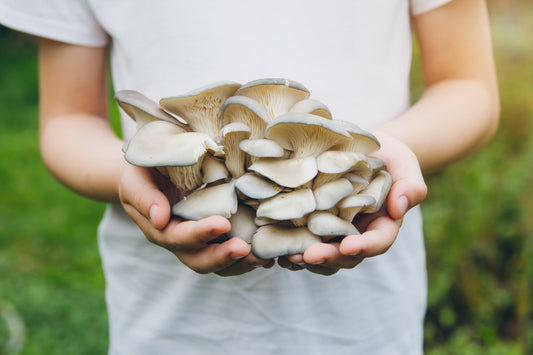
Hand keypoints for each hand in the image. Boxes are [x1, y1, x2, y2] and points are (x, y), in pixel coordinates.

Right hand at [118, 164, 273, 275]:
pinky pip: (231, 251)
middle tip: (245, 249)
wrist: (151, 172)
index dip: (199, 233)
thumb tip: (159, 218)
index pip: (178, 238)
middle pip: (199, 260)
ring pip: (218, 263)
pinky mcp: (216, 235)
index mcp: (159, 228)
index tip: (222, 223)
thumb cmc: (142, 171)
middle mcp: (180, 241)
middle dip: (222, 256)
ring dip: (241, 263)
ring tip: (264, 258)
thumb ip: (144, 196)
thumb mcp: (136, 177)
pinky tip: (268, 251)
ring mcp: (199, 241)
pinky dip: (249, 254)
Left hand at [278, 132, 426, 274]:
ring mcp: (335, 231)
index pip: (377, 242)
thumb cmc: (390, 156)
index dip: (363, 247)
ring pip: (324, 254)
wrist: (363, 148)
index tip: (348, 246)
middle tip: (309, 256)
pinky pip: (305, 240)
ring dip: (306, 258)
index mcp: (382, 225)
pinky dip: (292, 245)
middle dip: (328, 257)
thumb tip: (399, 208)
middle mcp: (358, 234)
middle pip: (346, 256)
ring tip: (288, 256)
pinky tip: (274, 245)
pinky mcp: (314, 222)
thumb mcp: (406, 165)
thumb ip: (411, 186)